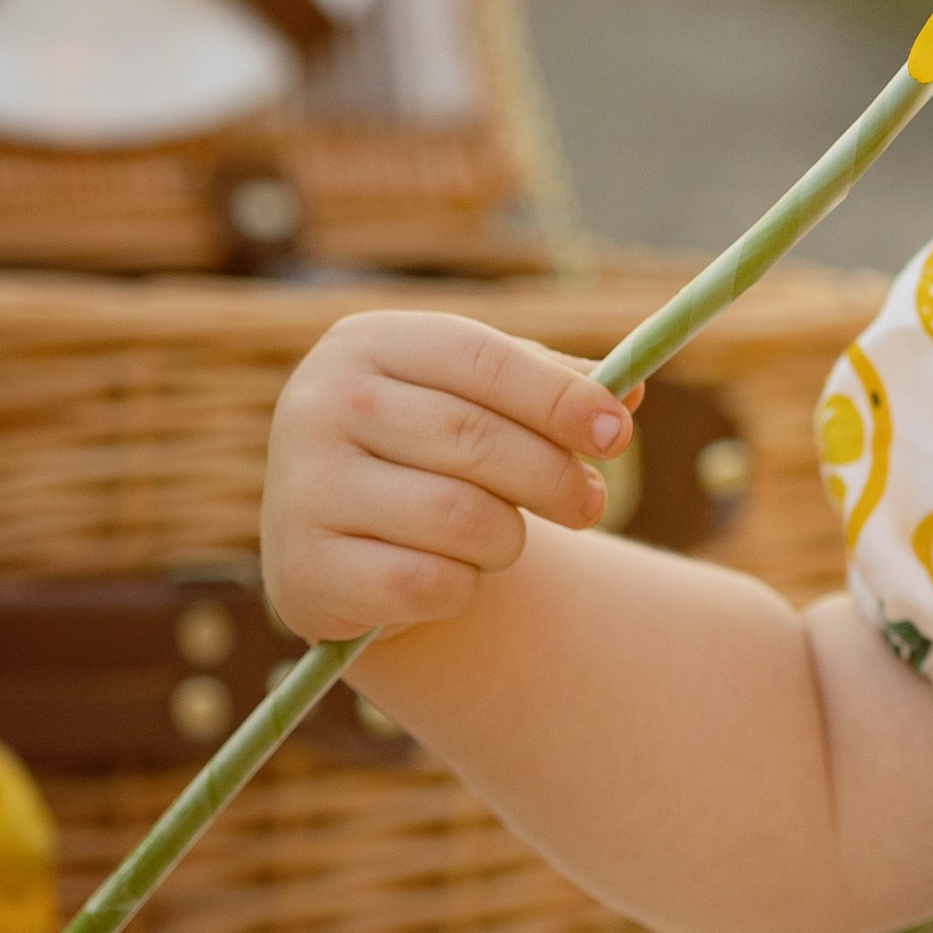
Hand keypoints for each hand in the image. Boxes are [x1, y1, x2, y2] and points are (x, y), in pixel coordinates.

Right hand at [261, 311, 633, 641]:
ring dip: (507, 539)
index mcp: (366, 344)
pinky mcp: (305, 572)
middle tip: (591, 503)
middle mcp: (319, 405)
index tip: (617, 432)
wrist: (342, 541)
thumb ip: (552, 387)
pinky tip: (452, 577)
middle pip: (476, 439)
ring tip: (502, 538)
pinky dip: (462, 588)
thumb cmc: (427, 452)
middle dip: (553, 477)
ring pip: (460, 518)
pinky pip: (428, 584)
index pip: (480, 358)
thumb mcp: (481, 400)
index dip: (558, 397)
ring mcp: (302, 489)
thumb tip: (630, 394)